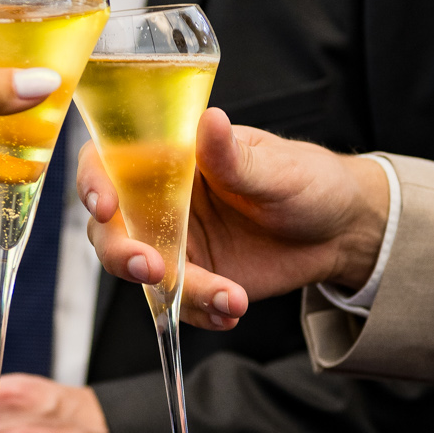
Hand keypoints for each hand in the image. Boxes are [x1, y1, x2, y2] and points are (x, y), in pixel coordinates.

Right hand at [77, 109, 390, 329]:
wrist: (340, 231)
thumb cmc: (307, 179)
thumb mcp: (277, 166)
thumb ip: (234, 155)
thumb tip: (209, 121)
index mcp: (170, 158)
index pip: (109, 162)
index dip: (93, 181)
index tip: (105, 205)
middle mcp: (161, 201)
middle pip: (110, 229)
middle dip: (122, 253)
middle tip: (154, 270)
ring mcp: (175, 245)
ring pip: (143, 274)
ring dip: (176, 292)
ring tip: (230, 297)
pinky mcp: (195, 281)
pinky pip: (179, 305)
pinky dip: (203, 311)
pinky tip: (234, 308)